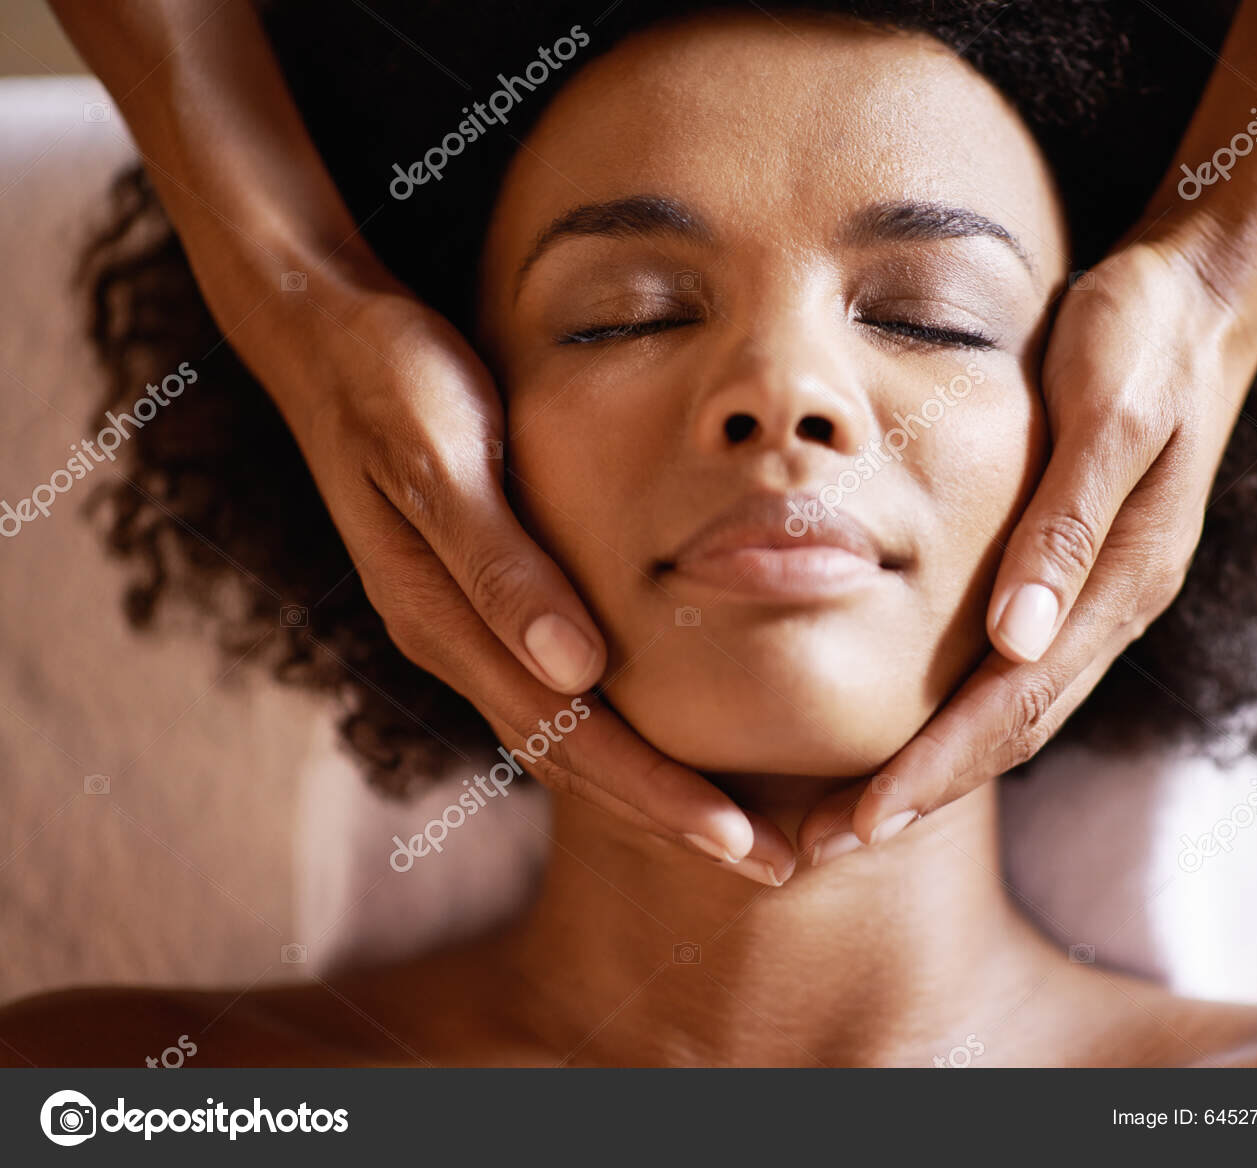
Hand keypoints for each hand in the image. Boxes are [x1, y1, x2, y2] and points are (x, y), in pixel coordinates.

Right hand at [240, 266, 793, 884]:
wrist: (322, 334)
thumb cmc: (390, 377)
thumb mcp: (440, 454)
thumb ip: (500, 564)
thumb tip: (576, 672)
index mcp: (447, 620)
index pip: (570, 739)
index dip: (657, 796)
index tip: (740, 843)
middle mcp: (454, 641)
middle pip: (573, 761)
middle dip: (671, 818)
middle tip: (774, 864)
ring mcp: (462, 627)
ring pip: (565, 738)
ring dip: (650, 789)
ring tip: (738, 829)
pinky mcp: (479, 600)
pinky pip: (555, 693)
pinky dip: (618, 733)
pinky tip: (666, 743)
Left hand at [797, 238, 1256, 859]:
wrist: (1203, 292)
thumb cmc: (1144, 334)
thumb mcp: (1107, 409)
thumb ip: (1067, 524)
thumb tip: (1016, 640)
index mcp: (1123, 580)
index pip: (1018, 704)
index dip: (937, 768)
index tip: (861, 822)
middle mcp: (1115, 604)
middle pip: (1013, 729)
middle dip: (921, 791)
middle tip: (825, 846)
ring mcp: (1103, 593)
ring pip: (1017, 709)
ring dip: (937, 767)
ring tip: (852, 812)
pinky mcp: (1084, 570)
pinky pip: (1020, 667)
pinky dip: (962, 713)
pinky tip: (912, 725)